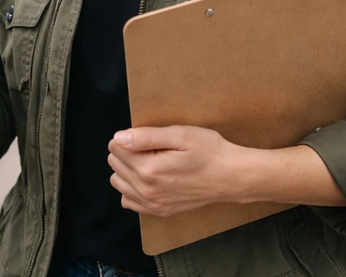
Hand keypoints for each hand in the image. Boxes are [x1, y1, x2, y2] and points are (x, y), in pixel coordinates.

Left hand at [107, 126, 246, 217]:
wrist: (230, 177)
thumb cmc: (209, 151)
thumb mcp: (179, 135)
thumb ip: (146, 137)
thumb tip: (118, 138)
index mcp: (149, 169)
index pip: (115, 146)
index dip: (130, 136)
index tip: (149, 137)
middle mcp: (146, 190)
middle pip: (114, 163)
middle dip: (127, 151)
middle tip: (154, 148)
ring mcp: (152, 204)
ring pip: (118, 181)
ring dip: (128, 169)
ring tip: (151, 161)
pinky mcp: (159, 211)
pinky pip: (129, 200)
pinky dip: (133, 188)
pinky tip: (150, 178)